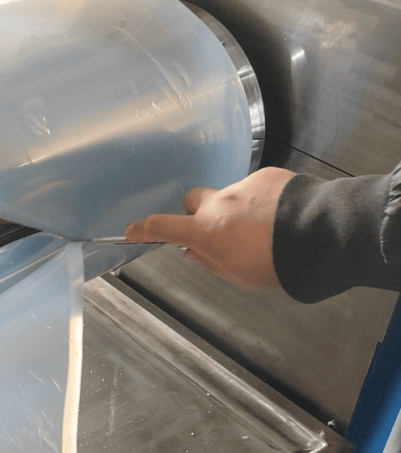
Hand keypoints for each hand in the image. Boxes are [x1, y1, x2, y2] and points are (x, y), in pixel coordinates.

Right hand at [124, 167, 296, 288]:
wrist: (319, 236)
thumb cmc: (280, 262)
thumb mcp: (239, 275)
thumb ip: (212, 262)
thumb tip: (196, 254)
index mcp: (206, 231)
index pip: (162, 226)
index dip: (144, 229)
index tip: (132, 229)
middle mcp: (218, 204)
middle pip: (194, 200)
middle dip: (198, 212)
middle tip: (214, 229)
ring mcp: (242, 187)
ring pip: (230, 196)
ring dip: (239, 211)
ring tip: (265, 230)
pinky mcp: (267, 177)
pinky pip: (257, 189)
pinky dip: (263, 202)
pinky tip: (280, 216)